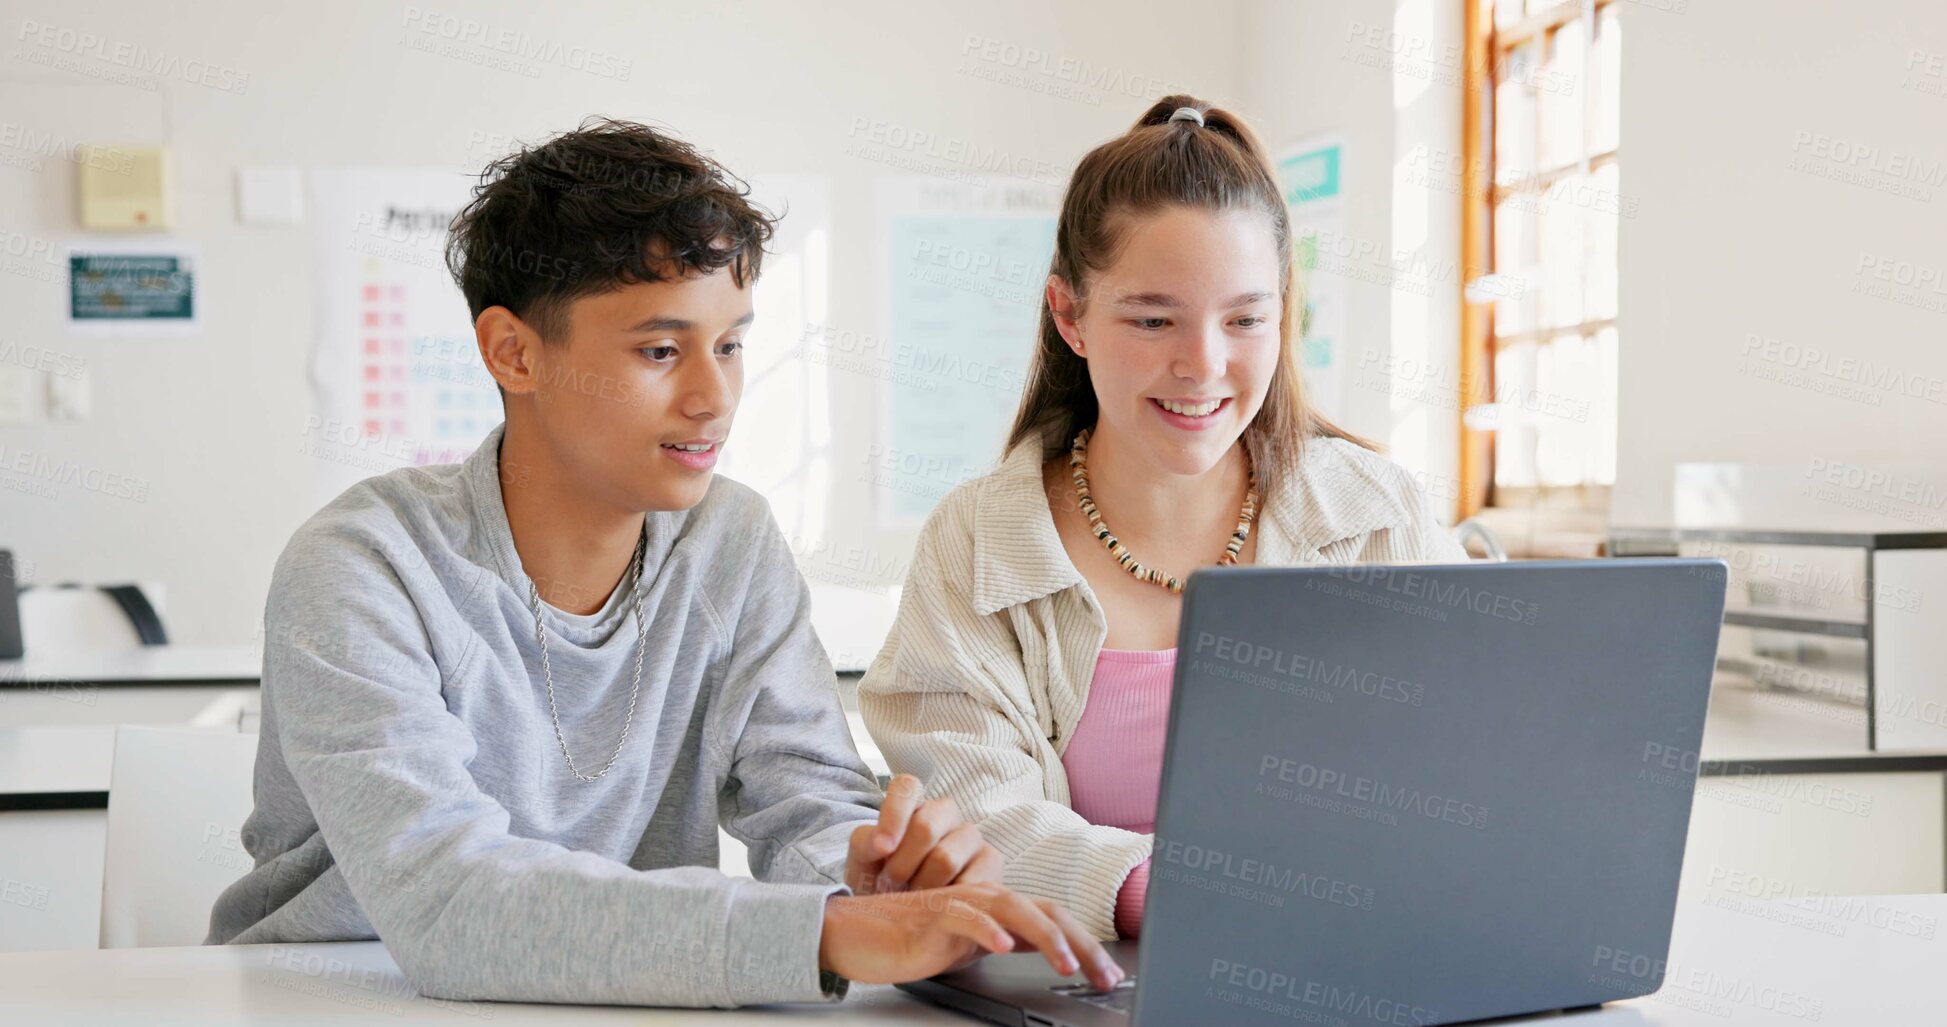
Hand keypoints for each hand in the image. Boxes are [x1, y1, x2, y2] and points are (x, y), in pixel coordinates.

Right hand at [818, 882, 1123, 991]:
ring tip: (1067, 964)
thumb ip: (1004, 942)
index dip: (1084, 944)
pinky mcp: (931, 915)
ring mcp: (959, 904)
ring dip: (1045, 936)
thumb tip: (1046, 954)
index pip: (1052, 918)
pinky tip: (1003, 946)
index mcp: (998, 908)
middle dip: (1080, 944)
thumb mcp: (969, 944)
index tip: (1109, 975)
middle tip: (1105, 975)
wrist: (857, 932)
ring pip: (1012, 909)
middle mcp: (985, 900)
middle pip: (1044, 912)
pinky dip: (986, 930)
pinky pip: (964, 918)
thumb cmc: (910, 938)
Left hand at [847, 774, 1000, 893]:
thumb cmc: (884, 880)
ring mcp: (971, 836)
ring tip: (912, 901)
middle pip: (926, 827)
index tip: (881, 850)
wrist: (909, 914)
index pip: (906, 787)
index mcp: (914, 804)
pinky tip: (936, 908)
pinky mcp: (991, 861)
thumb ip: (866, 843)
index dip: (893, 815)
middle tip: (889, 887)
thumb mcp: (865, 861)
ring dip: (921, 887)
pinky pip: (969, 883)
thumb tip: (882, 844)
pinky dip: (946, 901)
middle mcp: (946, 812)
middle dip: (901, 865)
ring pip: (946, 859)